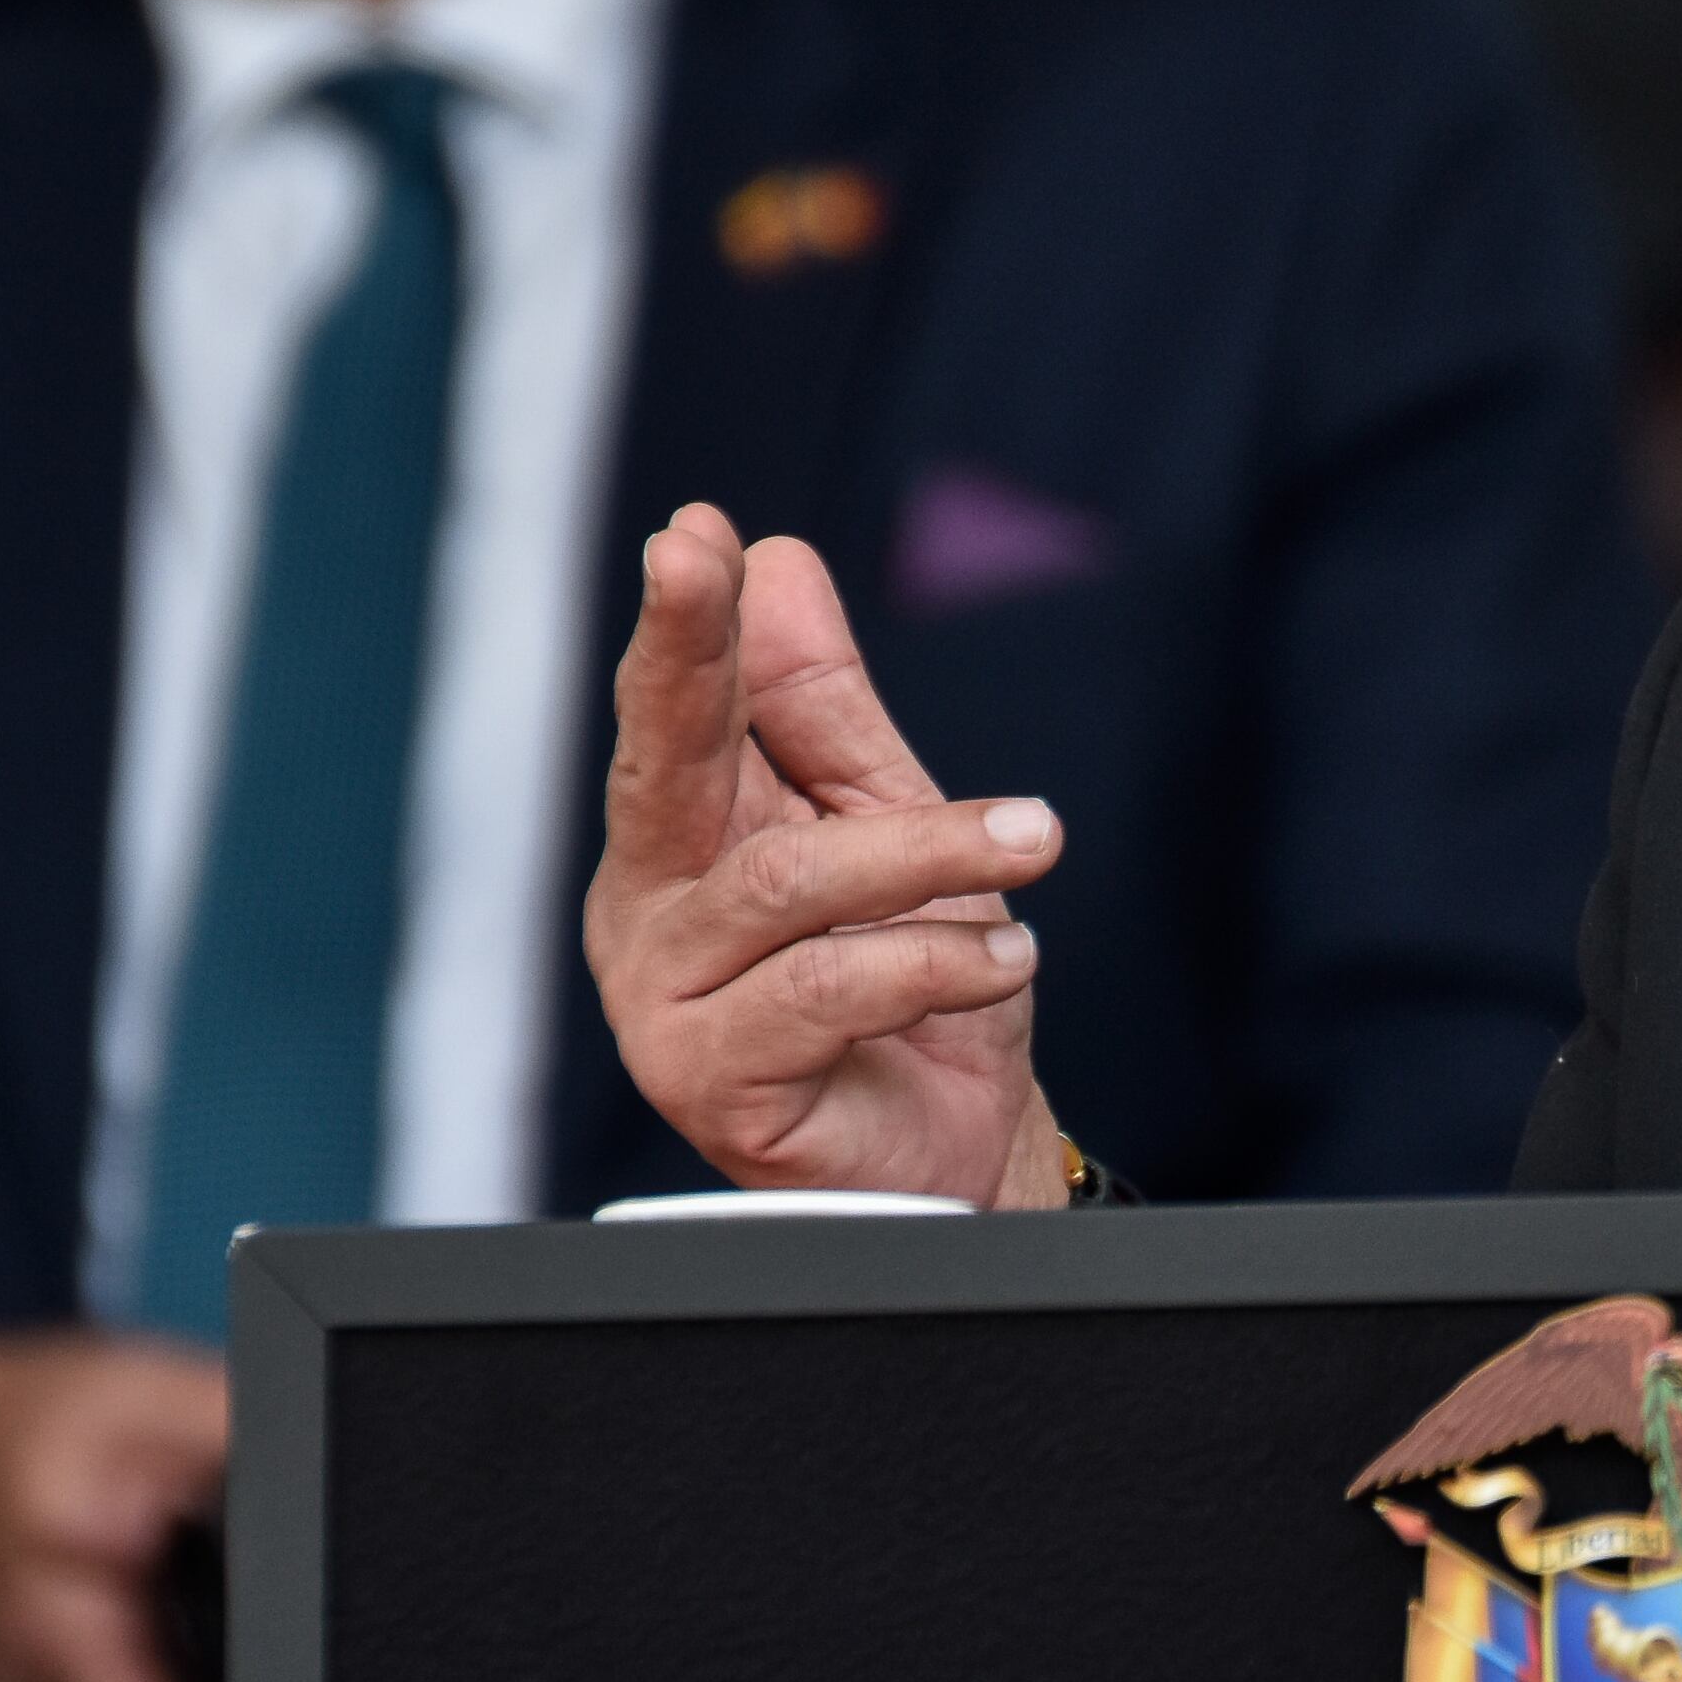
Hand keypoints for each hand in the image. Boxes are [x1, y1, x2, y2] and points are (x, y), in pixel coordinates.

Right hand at [583, 502, 1076, 1206]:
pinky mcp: (709, 1083)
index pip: (673, 713)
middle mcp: (650, 910)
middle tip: (709, 560)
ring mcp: (665, 1002)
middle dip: (690, 653)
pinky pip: (825, 989)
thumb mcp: (889, 822)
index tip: (698, 531)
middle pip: (664, 764)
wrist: (962, 1150)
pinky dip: (936, 958)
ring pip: (788, 882)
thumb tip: (779, 563)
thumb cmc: (916, 990)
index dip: (684, 625)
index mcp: (684, 837)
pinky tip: (1004, 957)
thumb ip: (826, 710)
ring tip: (1031, 843)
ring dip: (929, 849)